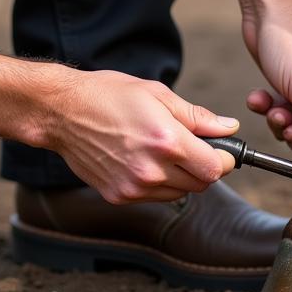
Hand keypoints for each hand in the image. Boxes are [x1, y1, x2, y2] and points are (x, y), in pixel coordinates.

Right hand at [37, 69, 237, 203]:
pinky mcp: (119, 196)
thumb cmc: (108, 95)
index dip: (224, 160)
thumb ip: (197, 116)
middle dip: (204, 167)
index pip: (214, 169)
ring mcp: (134, 186)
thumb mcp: (158, 94)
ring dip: (182, 177)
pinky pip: (153, 196)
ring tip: (164, 151)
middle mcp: (152, 169)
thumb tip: (228, 127)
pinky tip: (144, 159)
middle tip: (193, 148)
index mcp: (167, 141)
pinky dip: (158, 183)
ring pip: (178, 193)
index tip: (221, 151)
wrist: (62, 112)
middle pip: (200, 185)